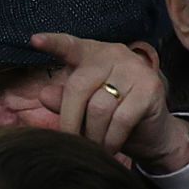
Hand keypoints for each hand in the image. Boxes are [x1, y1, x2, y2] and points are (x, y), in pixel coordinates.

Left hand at [30, 32, 188, 172]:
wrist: (154, 133)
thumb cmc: (112, 117)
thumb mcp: (84, 109)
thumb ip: (64, 100)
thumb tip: (44, 95)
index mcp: (92, 54)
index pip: (70, 46)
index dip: (53, 44)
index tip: (35, 40)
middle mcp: (114, 54)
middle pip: (78, 87)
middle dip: (70, 121)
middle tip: (71, 142)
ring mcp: (134, 69)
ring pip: (99, 107)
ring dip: (93, 135)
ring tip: (94, 148)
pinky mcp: (150, 89)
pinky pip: (121, 119)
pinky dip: (111, 139)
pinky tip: (110, 148)